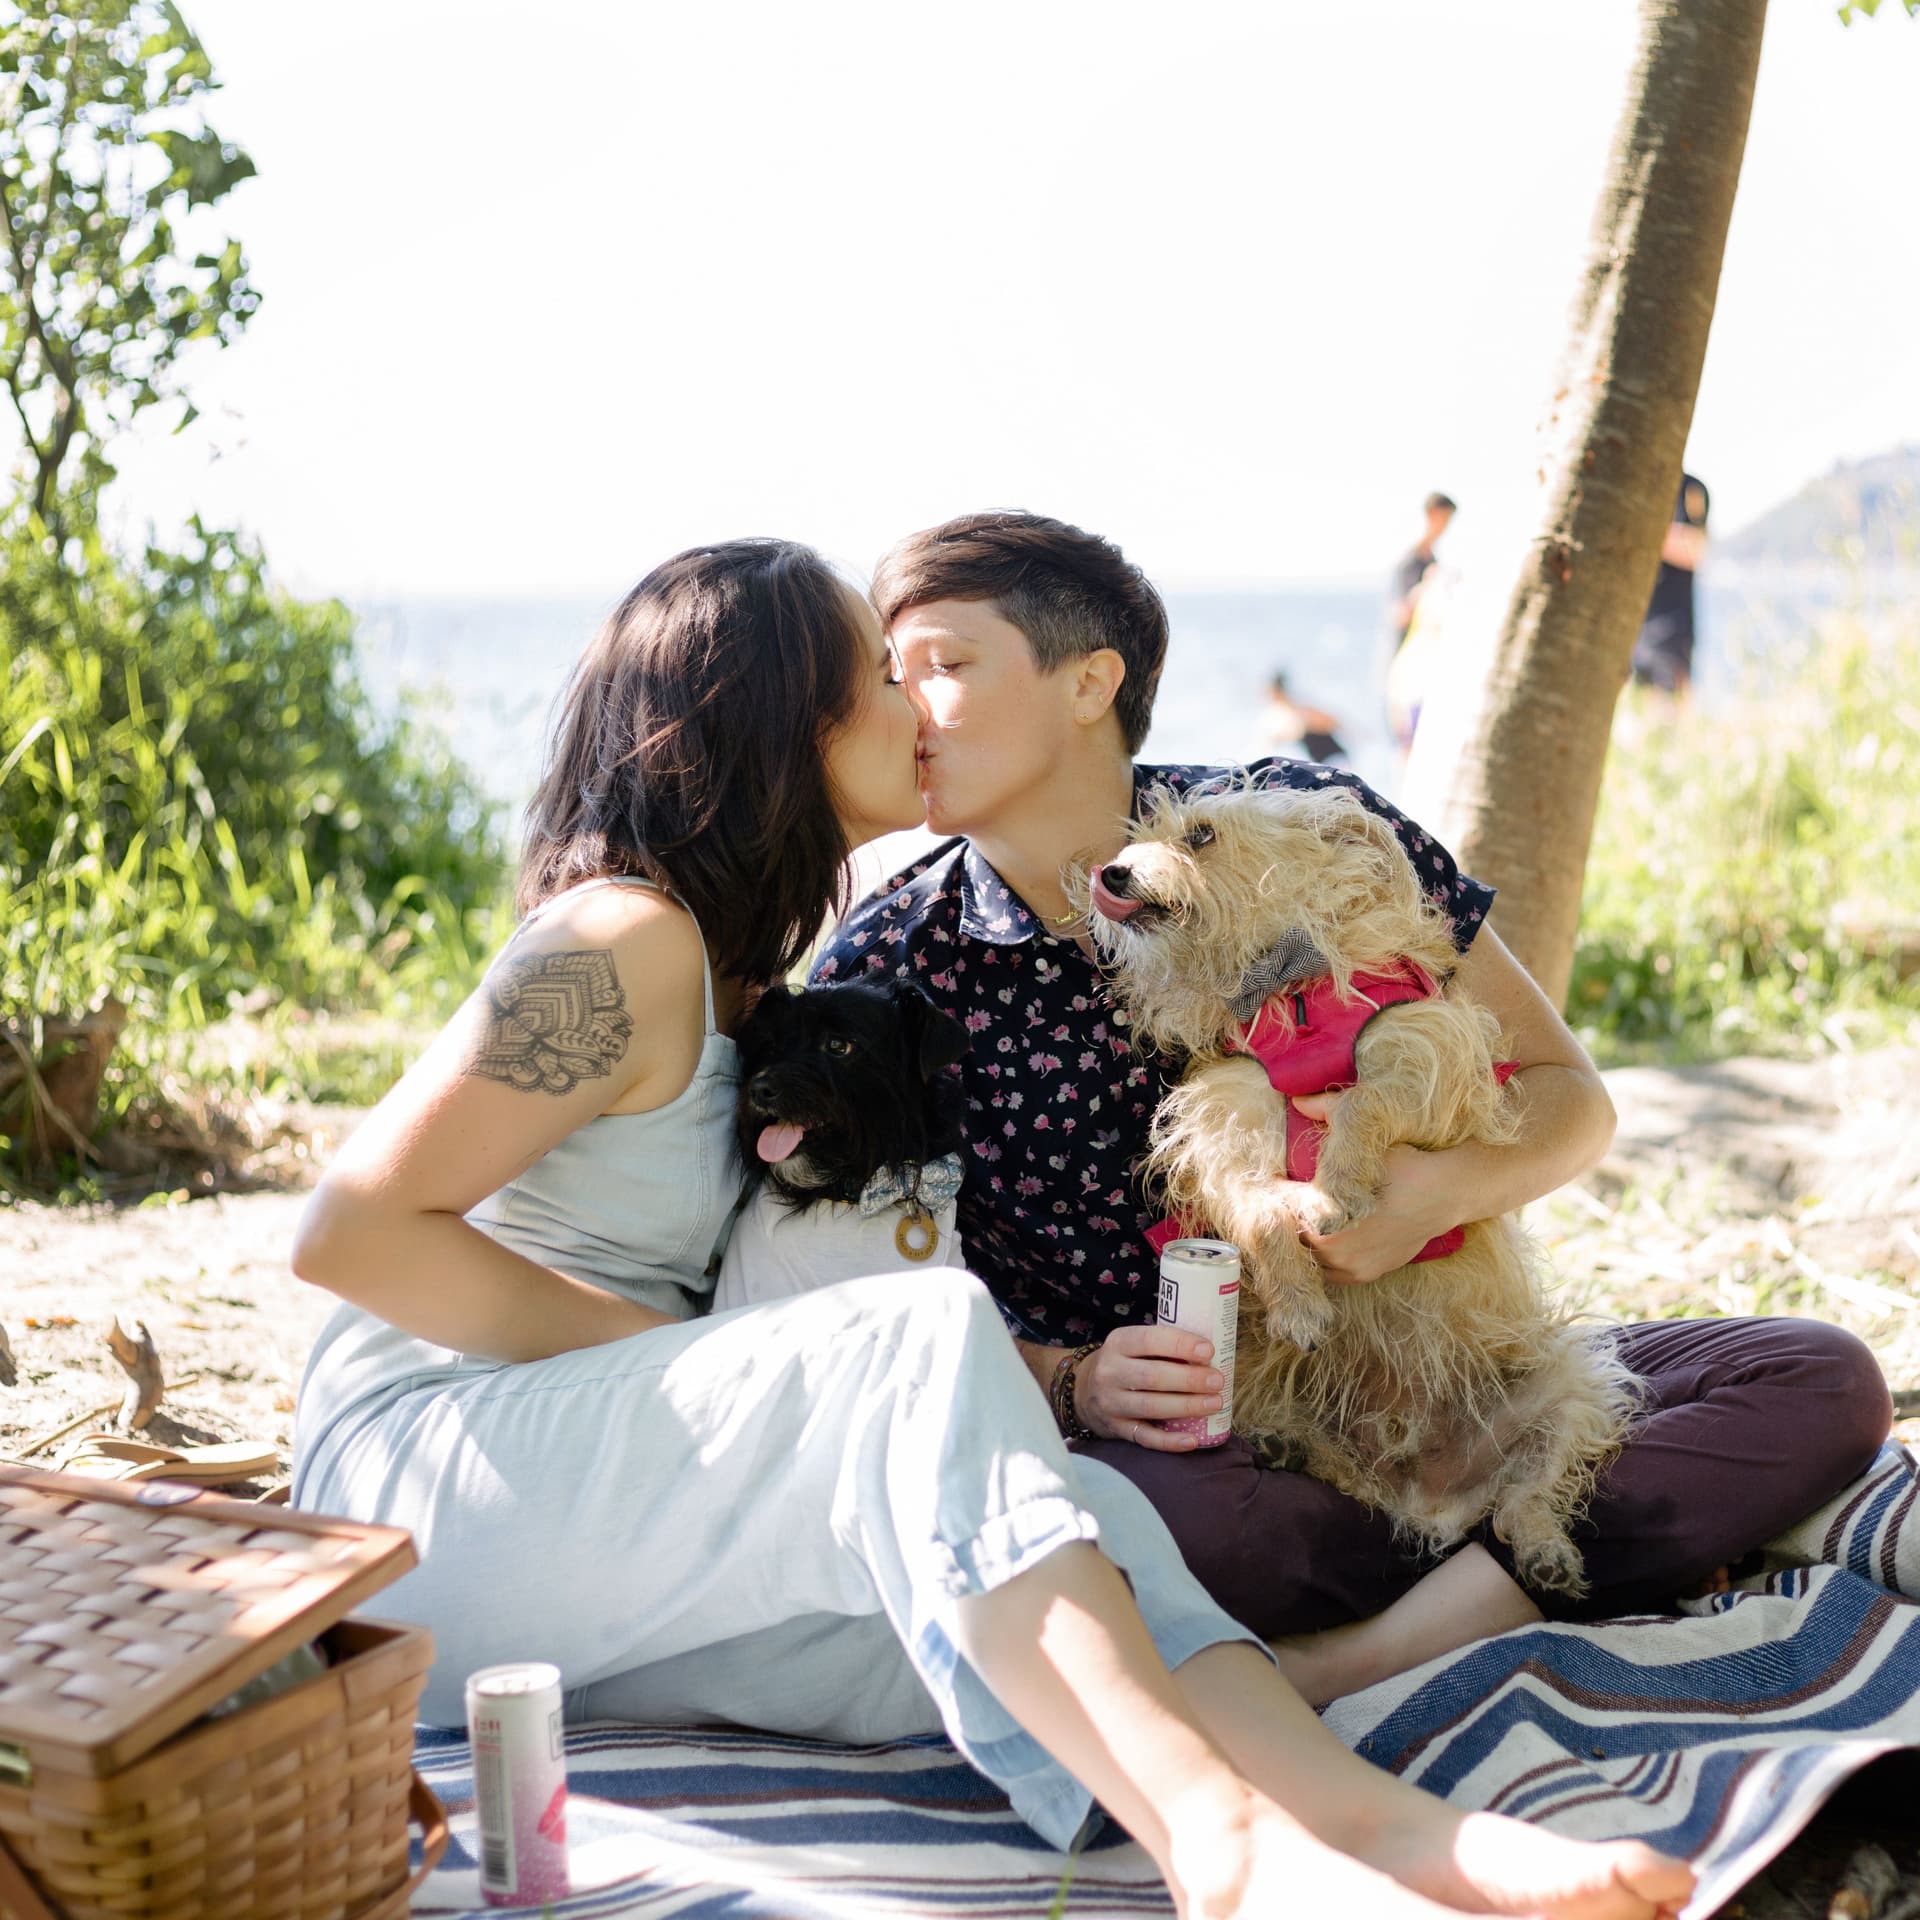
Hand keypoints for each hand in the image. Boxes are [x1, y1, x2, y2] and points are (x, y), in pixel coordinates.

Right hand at [1075, 1323, 1224, 1451]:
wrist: (1082, 1390)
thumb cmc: (1123, 1363)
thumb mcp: (1132, 1345)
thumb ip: (1162, 1346)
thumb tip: (1209, 1353)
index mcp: (1118, 1343)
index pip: (1150, 1340)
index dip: (1180, 1344)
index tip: (1208, 1351)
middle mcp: (1110, 1372)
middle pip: (1152, 1376)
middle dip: (1189, 1379)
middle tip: (1217, 1380)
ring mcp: (1110, 1402)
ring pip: (1150, 1406)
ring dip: (1186, 1406)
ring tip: (1215, 1403)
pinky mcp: (1115, 1429)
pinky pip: (1145, 1437)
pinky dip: (1170, 1441)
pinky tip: (1192, 1440)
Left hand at [1290, 1091, 1461, 1284]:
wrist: (1444, 1192)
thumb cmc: (1402, 1162)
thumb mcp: (1362, 1131)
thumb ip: (1325, 1109)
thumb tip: (1297, 1099)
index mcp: (1318, 1209)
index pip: (1279, 1201)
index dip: (1276, 1187)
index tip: (1278, 1179)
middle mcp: (1327, 1244)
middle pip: (1289, 1231)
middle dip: (1288, 1214)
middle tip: (1293, 1197)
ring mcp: (1345, 1264)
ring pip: (1307, 1254)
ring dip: (1305, 1237)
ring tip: (1311, 1216)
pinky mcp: (1363, 1274)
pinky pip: (1329, 1271)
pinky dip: (1325, 1257)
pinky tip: (1329, 1236)